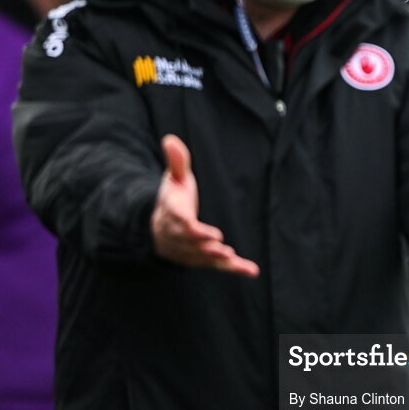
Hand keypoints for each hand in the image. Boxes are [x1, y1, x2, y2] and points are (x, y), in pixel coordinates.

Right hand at [150, 135, 259, 276]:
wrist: (157, 229)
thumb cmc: (172, 200)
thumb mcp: (173, 179)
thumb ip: (177, 162)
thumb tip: (171, 139)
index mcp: (173, 214)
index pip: (181, 223)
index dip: (193, 229)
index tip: (209, 232)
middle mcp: (179, 235)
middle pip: (190, 243)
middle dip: (204, 246)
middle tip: (220, 247)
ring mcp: (189, 250)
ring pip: (202, 257)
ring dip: (215, 259)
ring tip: (229, 257)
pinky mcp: (201, 258)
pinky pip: (217, 266)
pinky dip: (234, 269)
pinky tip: (251, 271)